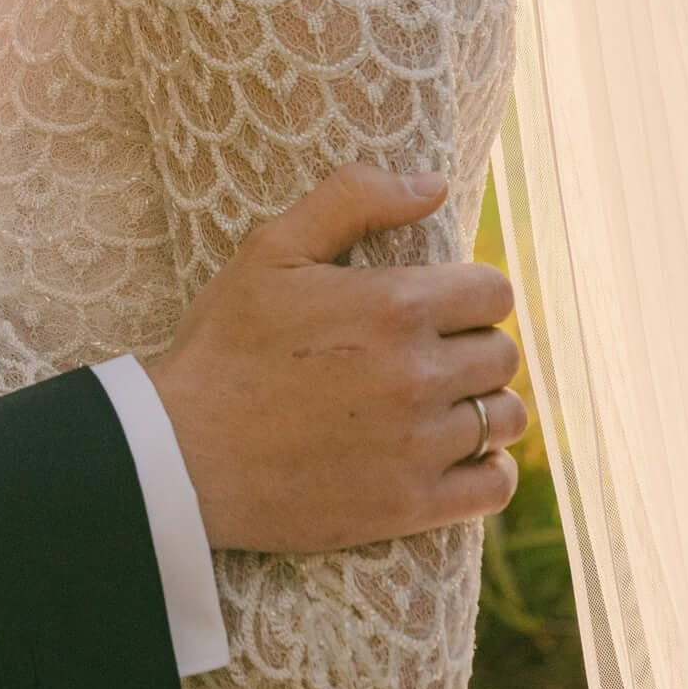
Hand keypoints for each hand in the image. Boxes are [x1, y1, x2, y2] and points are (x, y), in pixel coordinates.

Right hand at [147, 164, 527, 551]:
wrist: (182, 452)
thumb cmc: (225, 343)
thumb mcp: (272, 248)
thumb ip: (353, 199)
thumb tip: (434, 183)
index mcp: (393, 306)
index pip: (493, 292)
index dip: (471, 292)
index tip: (441, 305)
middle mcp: (417, 374)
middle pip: (502, 354)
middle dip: (473, 346)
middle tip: (430, 353)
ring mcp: (418, 446)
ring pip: (504, 419)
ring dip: (483, 406)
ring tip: (443, 404)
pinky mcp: (410, 505)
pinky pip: (494, 487)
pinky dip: (486, 469)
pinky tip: (453, 455)